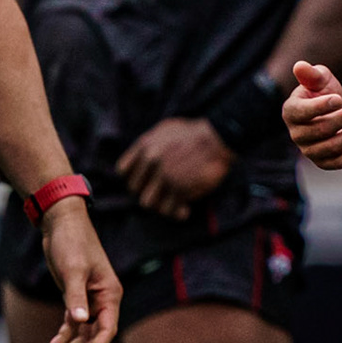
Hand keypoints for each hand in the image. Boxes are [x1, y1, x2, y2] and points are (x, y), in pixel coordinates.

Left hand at [40, 197, 120, 342]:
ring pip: (83, 331)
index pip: (107, 329)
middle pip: (95, 334)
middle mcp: (103, 299)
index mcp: (110, 294)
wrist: (61, 224)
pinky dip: (64, 333)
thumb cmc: (72, 243)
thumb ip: (76, 297)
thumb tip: (80, 321)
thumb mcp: (73, 270)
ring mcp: (89, 299)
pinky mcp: (75, 297)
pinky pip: (73, 322)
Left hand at [116, 118, 235, 220]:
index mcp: (145, 145)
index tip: (144, 181)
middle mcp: (151, 161)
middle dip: (147, 192)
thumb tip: (142, 158)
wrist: (218, 138)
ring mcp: (165, 176)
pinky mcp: (180, 189)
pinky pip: (170, 210)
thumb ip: (151, 143)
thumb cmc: (194, 133)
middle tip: (160, 194)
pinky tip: (184, 210)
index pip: (123, 171)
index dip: (133, 178)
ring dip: (160, 205)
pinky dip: (177, 213)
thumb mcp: (165, 129)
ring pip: (148, 203)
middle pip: (134, 189)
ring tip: (172, 204)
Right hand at [284, 61, 341, 169]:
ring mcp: (308, 150)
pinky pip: (337, 162)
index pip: (302, 112)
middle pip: (320, 129)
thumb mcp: (320, 79)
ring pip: (331, 147)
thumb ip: (311, 74)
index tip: (340, 98)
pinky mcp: (322, 162)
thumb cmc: (324, 92)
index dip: (320, 106)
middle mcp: (296, 134)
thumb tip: (300, 66)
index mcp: (291, 111)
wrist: (335, 113)